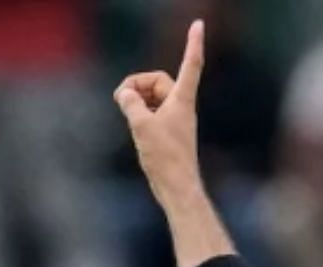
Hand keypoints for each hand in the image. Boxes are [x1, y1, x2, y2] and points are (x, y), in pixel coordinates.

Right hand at [116, 20, 205, 209]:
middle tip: (123, 100)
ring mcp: (175, 119)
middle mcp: (182, 106)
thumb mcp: (141, 124)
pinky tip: (134, 127)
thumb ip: (130, 102)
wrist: (177, 187)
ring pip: (152, 97)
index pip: (191, 64)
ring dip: (136, 100)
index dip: (193, 43)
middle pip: (158, 80)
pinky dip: (139, 113)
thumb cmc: (165, 157)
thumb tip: (125, 94)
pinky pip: (150, 111)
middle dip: (138, 84)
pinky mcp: (168, 131)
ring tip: (129, 116)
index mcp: (182, 100)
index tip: (199, 24)